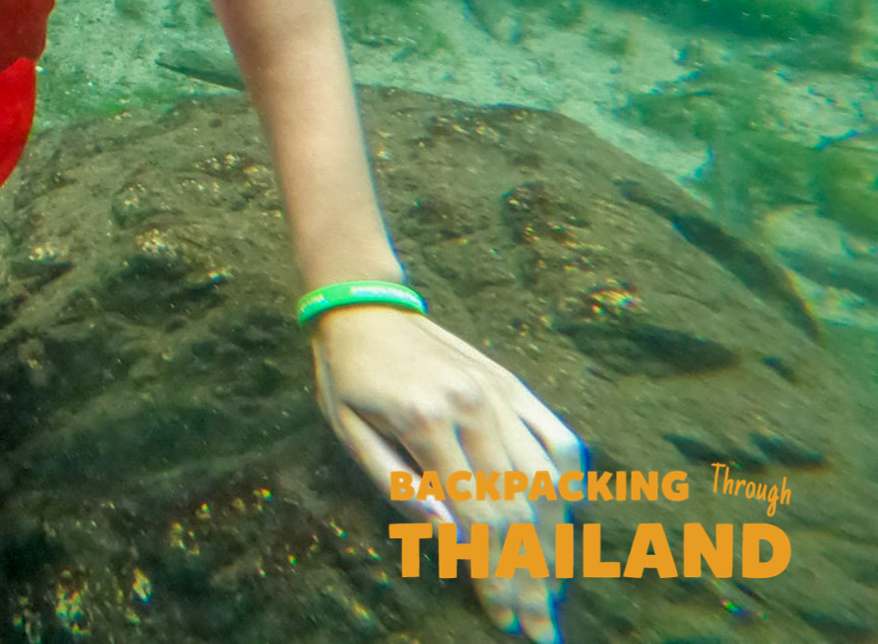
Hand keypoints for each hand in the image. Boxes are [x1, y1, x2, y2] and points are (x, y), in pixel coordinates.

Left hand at [311, 307, 583, 641]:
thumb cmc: (348, 375)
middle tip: (540, 627)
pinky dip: (569, 485)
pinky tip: (566, 521)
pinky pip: (558, 440)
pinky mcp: (515, 386)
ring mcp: (502, 395)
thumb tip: (449, 538)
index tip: (504, 618)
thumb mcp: (348, 430)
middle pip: (520, 511)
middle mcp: (475, 409)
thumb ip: (396, 484)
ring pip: (547, 484)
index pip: (477, 518)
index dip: (495, 575)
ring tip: (555, 591)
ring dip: (557, 545)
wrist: (365, 305)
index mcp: (426, 422)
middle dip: (532, 577)